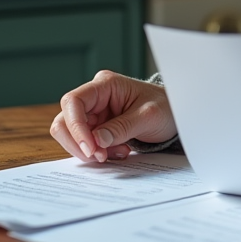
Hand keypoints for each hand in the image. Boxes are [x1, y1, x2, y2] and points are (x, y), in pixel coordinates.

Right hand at [50, 70, 176, 162]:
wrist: (175, 113)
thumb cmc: (164, 107)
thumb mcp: (148, 117)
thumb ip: (122, 128)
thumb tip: (96, 141)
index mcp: (105, 84)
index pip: (74, 102)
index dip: (75, 126)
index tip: (90, 148)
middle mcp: (94, 97)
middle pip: (65, 120)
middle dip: (79, 143)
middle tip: (101, 157)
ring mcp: (94, 112)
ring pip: (72, 135)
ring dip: (90, 150)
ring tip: (119, 153)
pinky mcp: (96, 127)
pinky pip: (85, 143)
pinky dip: (98, 152)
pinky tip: (119, 151)